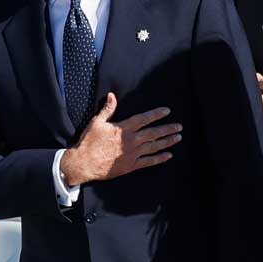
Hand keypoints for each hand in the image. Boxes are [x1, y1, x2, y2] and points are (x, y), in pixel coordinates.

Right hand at [60, 93, 180, 185]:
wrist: (84, 163)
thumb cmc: (89, 142)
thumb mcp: (97, 122)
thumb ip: (107, 109)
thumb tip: (112, 95)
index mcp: (124, 128)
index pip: (144, 119)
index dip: (156, 114)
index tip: (167, 111)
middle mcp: (131, 141)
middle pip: (154, 133)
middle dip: (167, 129)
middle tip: (179, 126)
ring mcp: (132, 154)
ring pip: (154, 147)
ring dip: (167, 142)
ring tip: (177, 138)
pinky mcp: (131, 166)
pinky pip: (148, 162)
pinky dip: (159, 158)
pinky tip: (168, 155)